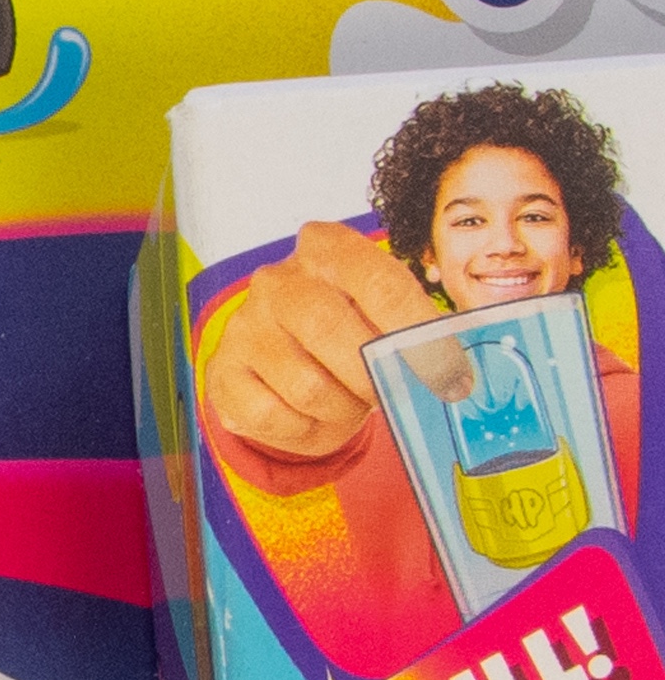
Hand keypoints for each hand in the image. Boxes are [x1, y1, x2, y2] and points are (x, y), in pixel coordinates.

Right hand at [205, 221, 458, 460]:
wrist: (272, 365)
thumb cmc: (340, 334)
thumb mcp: (378, 313)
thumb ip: (411, 328)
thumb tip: (456, 372)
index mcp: (326, 247)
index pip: (382, 285)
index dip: (419, 334)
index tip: (449, 373)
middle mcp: (278, 281)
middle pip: (336, 333)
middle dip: (373, 378)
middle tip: (389, 395)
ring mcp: (244, 328)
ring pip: (307, 387)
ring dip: (341, 410)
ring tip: (348, 405)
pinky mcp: (223, 374)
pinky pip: (274, 417)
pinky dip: (304, 431)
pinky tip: (312, 418)